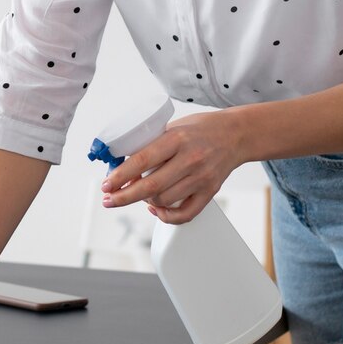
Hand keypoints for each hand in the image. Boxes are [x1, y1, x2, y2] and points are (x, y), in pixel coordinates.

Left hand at [99, 108, 247, 223]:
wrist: (237, 134)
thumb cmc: (201, 128)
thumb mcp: (174, 127)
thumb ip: (153, 144)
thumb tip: (122, 162)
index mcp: (177, 138)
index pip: (142, 160)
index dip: (120, 176)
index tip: (106, 185)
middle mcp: (190, 159)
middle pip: (151, 186)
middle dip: (124, 197)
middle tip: (109, 200)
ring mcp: (202, 178)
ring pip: (164, 201)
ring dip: (144, 201)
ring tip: (137, 195)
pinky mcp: (210, 191)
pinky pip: (185, 214)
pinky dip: (166, 216)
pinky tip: (155, 208)